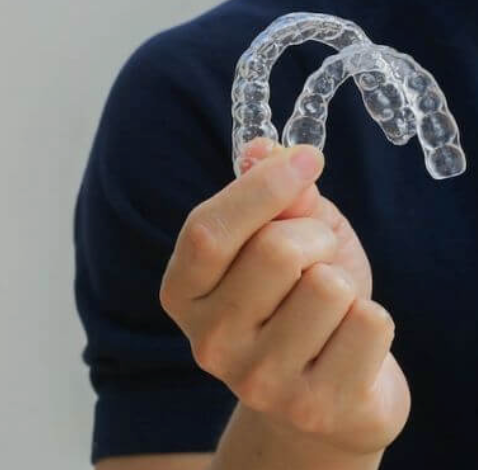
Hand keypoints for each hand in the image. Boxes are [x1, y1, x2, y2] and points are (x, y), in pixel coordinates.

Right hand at [160, 139, 410, 461]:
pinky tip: (347, 341)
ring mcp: (258, 381)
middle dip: (314, 235)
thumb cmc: (297, 302)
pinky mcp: (312, 407)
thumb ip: (272, 197)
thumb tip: (263, 149)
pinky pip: (368, 324)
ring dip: (342, 280)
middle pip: (275, 251)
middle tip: (317, 253)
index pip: (208, 230)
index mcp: (185, 294)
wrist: (323, 387)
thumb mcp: (282, 238)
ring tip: (328, 305)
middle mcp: (209, 342)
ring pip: (327, 287)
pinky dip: (371, 317)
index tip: (306, 159)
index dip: (262, 187)